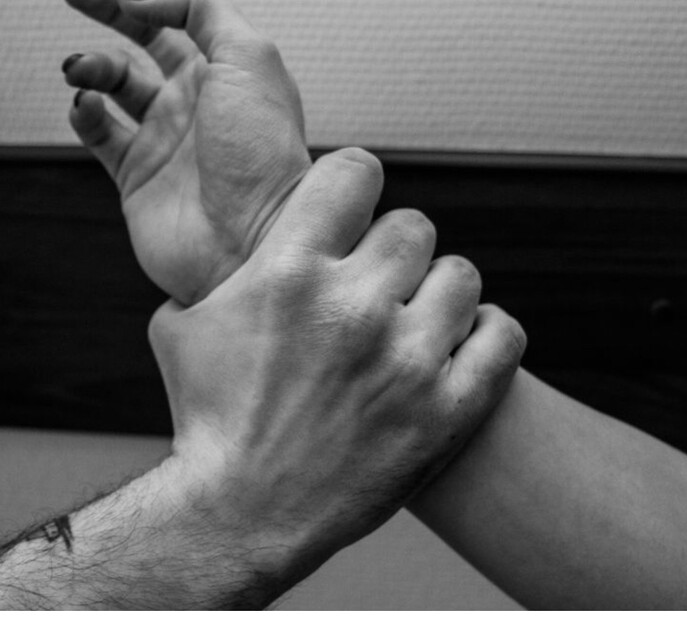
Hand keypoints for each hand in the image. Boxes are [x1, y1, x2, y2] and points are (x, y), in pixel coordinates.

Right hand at [61, 0, 309, 304]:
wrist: (250, 241)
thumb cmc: (264, 157)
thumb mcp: (248, 57)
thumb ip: (203, 9)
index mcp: (231, 69)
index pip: (190, 7)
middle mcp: (199, 100)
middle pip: (145, 36)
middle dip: (109, 7)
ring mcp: (167, 138)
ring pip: (115, 81)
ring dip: (94, 62)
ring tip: (82, 65)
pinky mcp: (138, 176)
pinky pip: (100, 130)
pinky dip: (85, 110)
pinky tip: (87, 103)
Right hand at [147, 149, 526, 589]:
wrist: (240, 515)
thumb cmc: (208, 419)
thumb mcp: (182, 324)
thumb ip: (220, 264)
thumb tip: (240, 227)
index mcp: (288, 272)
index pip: (357, 171)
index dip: (353, 185)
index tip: (349, 211)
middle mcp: (352, 308)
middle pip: (414, 225)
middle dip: (391, 250)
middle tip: (373, 285)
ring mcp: (407, 362)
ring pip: (462, 275)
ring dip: (437, 293)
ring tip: (411, 323)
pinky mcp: (446, 413)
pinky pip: (504, 336)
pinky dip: (486, 335)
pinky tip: (458, 345)